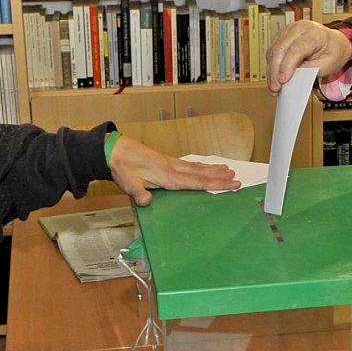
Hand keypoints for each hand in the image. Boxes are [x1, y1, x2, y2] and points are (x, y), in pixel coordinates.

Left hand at [106, 135, 237, 206]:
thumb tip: (146, 201)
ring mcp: (171, 163)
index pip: (197, 182)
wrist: (114, 149)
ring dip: (213, 170)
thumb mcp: (126, 182)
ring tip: (228, 170)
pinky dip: (200, 166)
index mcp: (168, 176)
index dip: (216, 184)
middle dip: (220, 177)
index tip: (232, 183)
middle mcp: (173, 169)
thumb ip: (137, 192)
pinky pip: (189, 165)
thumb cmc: (121, 167)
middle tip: (237, 178)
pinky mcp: (166, 161)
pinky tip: (204, 167)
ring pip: (197, 168)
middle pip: (202, 174)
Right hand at [266, 20, 351, 93]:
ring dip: (271, 70)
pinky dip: (271, 66)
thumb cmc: (333, 52)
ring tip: (274, 87)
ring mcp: (289, 30)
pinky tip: (274, 78)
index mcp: (315, 33)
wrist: (335, 42)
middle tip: (275, 88)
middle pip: (281, 49)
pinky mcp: (282, 35)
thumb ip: (310, 70)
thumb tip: (292, 76)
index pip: (296, 49)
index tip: (282, 81)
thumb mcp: (328, 65)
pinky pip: (272, 51)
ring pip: (273, 50)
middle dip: (275, 71)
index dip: (287, 66)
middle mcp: (300, 28)